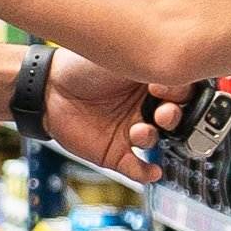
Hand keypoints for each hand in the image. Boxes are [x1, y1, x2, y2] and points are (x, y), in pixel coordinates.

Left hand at [40, 54, 166, 179]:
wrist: (48, 88)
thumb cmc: (81, 66)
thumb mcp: (120, 58)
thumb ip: (146, 63)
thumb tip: (171, 65)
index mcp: (152, 82)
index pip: (182, 91)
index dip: (178, 92)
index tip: (163, 87)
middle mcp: (146, 108)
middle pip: (176, 118)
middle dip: (174, 117)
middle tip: (163, 113)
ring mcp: (132, 131)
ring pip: (157, 141)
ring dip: (152, 137)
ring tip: (138, 131)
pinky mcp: (116, 152)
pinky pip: (137, 167)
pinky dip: (146, 172)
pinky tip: (151, 170)